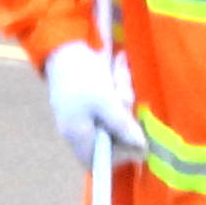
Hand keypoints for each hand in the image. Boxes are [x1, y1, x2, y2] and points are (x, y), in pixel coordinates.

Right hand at [43, 41, 147, 171]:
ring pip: (114, 112)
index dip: (120, 156)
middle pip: (111, 134)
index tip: (137, 140)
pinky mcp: (90, 94)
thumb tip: (141, 148)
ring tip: (118, 71)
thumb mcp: (106, 101)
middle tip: (122, 92)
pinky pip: (111, 96)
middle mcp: (79, 127)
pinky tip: (119, 63)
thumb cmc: (82, 76)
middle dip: (123, 112)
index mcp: (78, 134)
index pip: (98, 162)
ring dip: (122, 92)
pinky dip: (117, 82)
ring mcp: (84, 110)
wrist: (64, 42)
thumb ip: (123, 126)